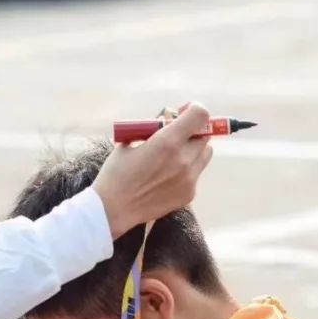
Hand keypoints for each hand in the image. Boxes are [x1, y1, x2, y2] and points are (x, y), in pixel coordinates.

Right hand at [92, 102, 212, 238]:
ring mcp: (189, 179)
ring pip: (205, 154)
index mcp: (167, 142)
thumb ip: (152, 130)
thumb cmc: (117, 174)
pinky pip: (196, 174)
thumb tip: (166, 120)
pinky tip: (167, 176)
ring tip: (174, 156)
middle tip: (176, 135)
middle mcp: (183, 160)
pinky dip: (187, 170)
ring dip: (194, 149)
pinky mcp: (188, 194)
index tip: (182, 113)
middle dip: (192, 131)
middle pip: (204, 135)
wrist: (112, 209)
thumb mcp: (129, 142)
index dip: (193, 109)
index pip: (200, 115)